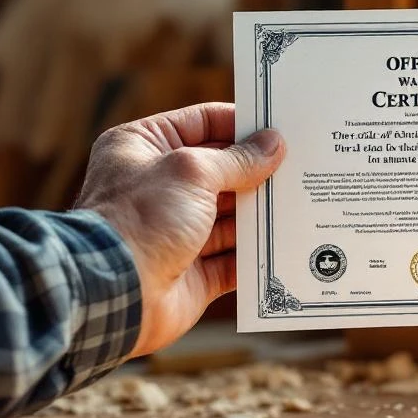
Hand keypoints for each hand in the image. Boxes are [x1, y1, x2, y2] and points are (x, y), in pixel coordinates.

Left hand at [75, 103, 283, 357]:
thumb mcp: (192, 172)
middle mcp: (159, 187)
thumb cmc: (140, 220)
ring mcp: (177, 232)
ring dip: (263, 213)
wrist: (114, 294)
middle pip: (223, 171)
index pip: (203, 122)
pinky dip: (258, 254)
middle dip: (260, 171)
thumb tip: (274, 145)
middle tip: (303, 166)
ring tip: (303, 202)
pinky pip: (234, 260)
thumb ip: (238, 160)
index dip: (242, 124)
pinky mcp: (193, 273)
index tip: (282, 127)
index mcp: (144, 148)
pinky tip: (288, 244)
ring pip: (232, 217)